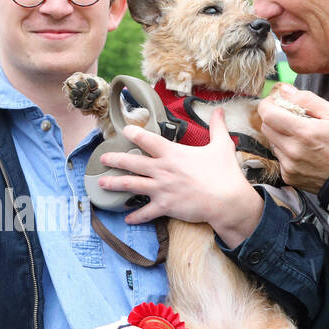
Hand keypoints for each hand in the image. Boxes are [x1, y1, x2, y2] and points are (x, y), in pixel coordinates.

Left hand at [96, 108, 265, 244]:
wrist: (228, 201)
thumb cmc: (225, 173)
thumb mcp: (222, 145)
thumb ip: (217, 126)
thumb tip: (219, 109)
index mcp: (173, 153)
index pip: (148, 139)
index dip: (134, 133)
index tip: (124, 131)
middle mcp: (162, 169)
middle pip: (132, 162)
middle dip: (115, 159)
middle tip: (103, 158)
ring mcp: (161, 189)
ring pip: (131, 185)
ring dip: (114, 184)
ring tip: (101, 183)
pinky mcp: (165, 206)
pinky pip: (145, 213)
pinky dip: (135, 216)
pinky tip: (126, 218)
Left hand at [257, 86, 328, 193]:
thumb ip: (307, 100)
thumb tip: (284, 90)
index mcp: (304, 132)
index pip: (268, 114)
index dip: (267, 104)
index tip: (275, 101)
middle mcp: (292, 150)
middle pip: (267, 127)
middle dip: (274, 118)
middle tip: (290, 116)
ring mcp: (289, 165)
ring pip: (272, 142)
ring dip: (281, 135)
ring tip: (302, 136)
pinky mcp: (288, 176)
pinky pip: (279, 158)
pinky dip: (286, 151)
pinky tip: (303, 151)